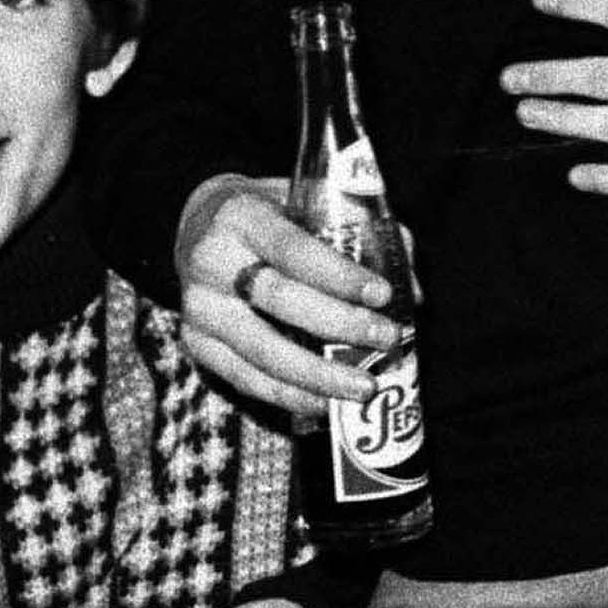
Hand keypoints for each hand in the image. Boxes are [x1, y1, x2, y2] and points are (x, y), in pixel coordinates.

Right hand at [174, 177, 396, 425]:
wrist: (197, 229)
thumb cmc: (270, 218)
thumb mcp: (304, 204)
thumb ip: (360, 234)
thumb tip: (412, 289)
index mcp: (241, 215)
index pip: (293, 248)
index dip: (339, 275)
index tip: (383, 294)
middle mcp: (211, 260)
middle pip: (280, 299)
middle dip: (340, 324)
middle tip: (387, 339)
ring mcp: (199, 306)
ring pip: (262, 350)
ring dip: (319, 374)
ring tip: (364, 387)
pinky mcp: (195, 343)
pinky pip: (246, 378)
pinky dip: (290, 396)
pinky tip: (327, 403)